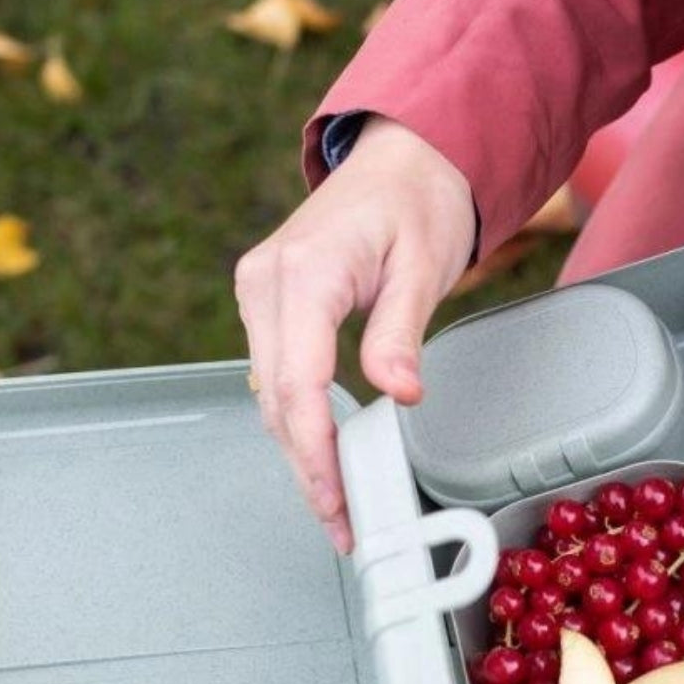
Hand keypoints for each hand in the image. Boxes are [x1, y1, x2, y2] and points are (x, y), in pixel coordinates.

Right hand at [234, 117, 475, 553]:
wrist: (402, 159)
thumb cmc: (418, 202)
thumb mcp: (424, 266)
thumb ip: (401, 333)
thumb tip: (398, 396)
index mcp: (305, 271)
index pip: (298, 384)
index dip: (315, 454)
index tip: (336, 503)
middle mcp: (266, 282)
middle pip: (276, 401)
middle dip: (306, 469)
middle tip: (341, 524)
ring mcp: (259, 291)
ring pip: (269, 395)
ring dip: (299, 451)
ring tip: (336, 503)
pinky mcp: (267, 301)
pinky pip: (275, 374)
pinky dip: (296, 420)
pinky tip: (321, 454)